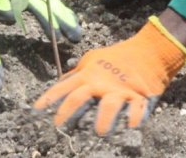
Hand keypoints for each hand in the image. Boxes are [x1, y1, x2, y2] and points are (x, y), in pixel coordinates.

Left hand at [33, 17, 185, 135]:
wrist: (150, 51)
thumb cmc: (119, 57)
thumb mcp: (93, 59)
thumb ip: (77, 73)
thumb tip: (61, 83)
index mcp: (88, 75)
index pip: (63, 87)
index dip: (48, 99)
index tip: (35, 113)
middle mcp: (101, 84)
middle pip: (80, 98)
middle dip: (67, 113)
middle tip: (59, 127)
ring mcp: (120, 90)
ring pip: (108, 105)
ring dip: (103, 120)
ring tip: (100, 133)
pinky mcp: (139, 96)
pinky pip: (137, 109)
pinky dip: (135, 118)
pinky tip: (131, 128)